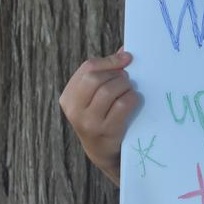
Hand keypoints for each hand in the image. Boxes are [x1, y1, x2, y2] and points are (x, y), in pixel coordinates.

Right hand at [59, 49, 139, 185]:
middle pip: (96, 78)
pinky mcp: (105, 131)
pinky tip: (134, 101)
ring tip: (129, 90)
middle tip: (127, 79)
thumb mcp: (96, 97)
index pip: (88, 68)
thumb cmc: (103, 117)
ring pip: (109, 90)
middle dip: (117, 75)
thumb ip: (107, 73)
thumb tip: (124, 50)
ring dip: (126, 86)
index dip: (110, 61)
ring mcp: (88, 122)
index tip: (127, 58)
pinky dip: (132, 98)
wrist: (105, 154)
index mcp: (69, 97)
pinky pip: (122, 105)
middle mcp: (74, 110)